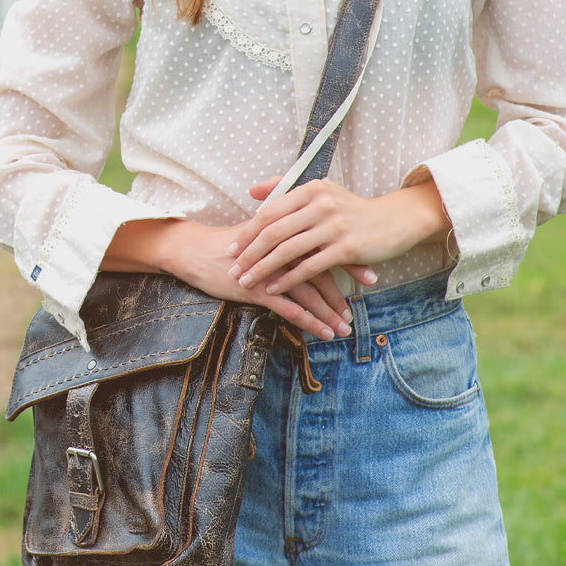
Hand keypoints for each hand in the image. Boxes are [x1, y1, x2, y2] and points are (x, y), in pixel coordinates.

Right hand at [105, 215, 355, 341]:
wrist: (196, 251)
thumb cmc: (229, 246)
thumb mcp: (261, 237)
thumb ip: (287, 239)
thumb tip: (312, 245)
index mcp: (287, 233)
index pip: (324, 246)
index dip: (348, 260)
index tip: (369, 273)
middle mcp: (282, 250)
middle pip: (322, 268)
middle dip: (345, 288)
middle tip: (365, 302)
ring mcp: (270, 270)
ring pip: (309, 291)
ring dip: (330, 311)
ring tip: (345, 326)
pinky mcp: (256, 289)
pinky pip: (289, 308)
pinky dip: (309, 321)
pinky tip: (323, 332)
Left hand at [226, 176, 449, 296]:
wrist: (394, 220)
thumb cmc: (353, 210)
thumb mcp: (322, 191)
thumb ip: (286, 189)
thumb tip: (252, 191)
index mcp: (312, 189)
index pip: (270, 212)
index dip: (248, 232)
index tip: (231, 247)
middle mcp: (321, 204)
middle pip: (274, 231)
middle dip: (249, 253)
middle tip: (233, 268)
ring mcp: (334, 226)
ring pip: (288, 250)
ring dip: (263, 269)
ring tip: (247, 282)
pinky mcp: (346, 248)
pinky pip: (309, 267)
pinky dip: (288, 279)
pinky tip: (274, 289)